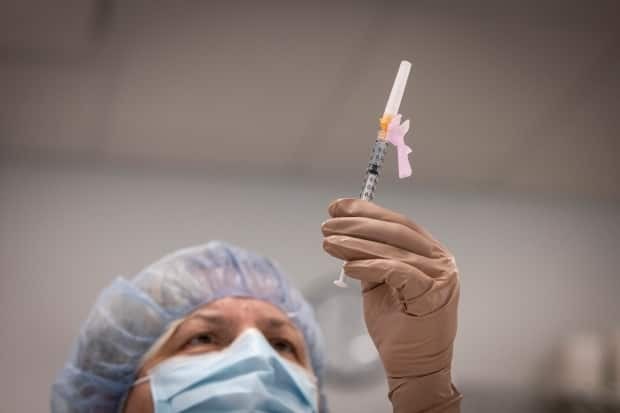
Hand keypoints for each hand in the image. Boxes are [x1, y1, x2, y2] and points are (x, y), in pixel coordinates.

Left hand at [321, 198, 460, 412]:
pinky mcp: (433, 294)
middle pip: (395, 231)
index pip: (397, 222)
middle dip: (357, 224)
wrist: (414, 366)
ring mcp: (440, 276)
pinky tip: (348, 266)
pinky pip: (396, 272)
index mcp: (430, 251)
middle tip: (327, 224)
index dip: (366, 211)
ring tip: (328, 242)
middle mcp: (440, 259)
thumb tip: (343, 231)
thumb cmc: (397, 326)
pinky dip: (370, 266)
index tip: (337, 206)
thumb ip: (369, 257)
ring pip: (392, 250)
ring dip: (355, 244)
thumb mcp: (379, 284)